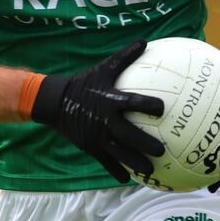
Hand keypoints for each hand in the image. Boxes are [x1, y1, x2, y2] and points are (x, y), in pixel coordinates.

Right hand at [31, 39, 164, 183]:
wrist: (56, 101)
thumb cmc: (85, 82)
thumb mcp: (103, 68)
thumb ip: (125, 57)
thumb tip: (145, 40)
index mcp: (110, 100)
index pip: (132, 102)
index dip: (148, 105)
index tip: (163, 109)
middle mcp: (105, 120)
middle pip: (129, 135)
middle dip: (145, 144)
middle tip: (162, 150)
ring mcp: (97, 135)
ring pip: (119, 153)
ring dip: (135, 163)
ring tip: (150, 171)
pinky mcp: (90, 146)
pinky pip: (105, 161)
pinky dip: (116, 171)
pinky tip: (127, 180)